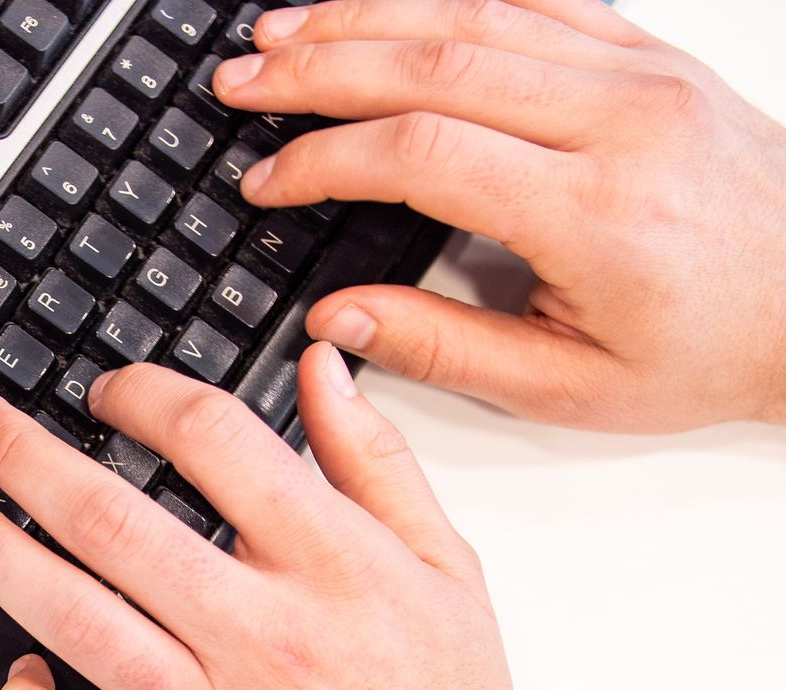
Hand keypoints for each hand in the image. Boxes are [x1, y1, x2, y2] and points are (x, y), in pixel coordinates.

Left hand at [0, 359, 734, 689]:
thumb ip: (378, 464)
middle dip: (26, 459)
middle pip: (113, 520)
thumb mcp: (448, 576)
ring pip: (78, 621)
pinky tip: (22, 676)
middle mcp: (264, 638)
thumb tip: (324, 369)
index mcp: (333, 569)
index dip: (143, 396)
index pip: (214, 441)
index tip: (109, 393)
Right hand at [210, 0, 785, 431]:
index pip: (424, 153)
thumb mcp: (569, 387)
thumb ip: (443, 349)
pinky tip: (389, 0)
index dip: (326, 159)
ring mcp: (639, 74)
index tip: (267, 180)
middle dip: (322, 65)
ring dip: (367, 15)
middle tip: (243, 78)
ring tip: (283, 29)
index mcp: (594, 210)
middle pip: (439, 60)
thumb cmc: (708, 348)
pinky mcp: (649, 55)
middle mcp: (619, 120)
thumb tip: (337, 321)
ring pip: (479, 12)